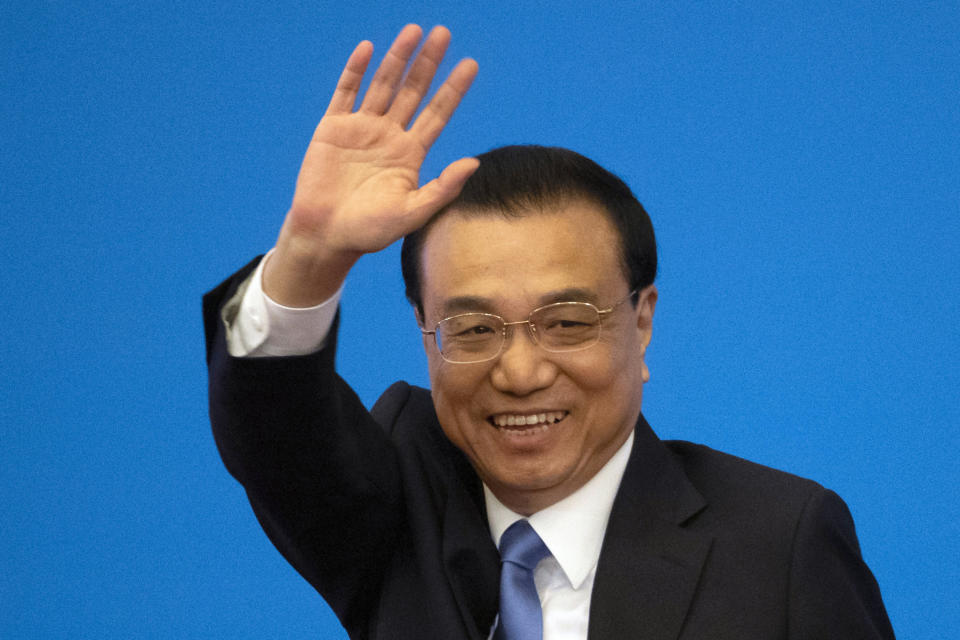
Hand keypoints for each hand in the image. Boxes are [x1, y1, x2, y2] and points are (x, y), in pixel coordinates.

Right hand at [265, 24, 478, 305]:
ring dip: (398, 58)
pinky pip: (346, 92)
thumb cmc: (370, 231)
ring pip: (383, 84)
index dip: (453, 89)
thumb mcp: (413, 213)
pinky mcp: (333, 128)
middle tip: (444, 33)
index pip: (438, 113)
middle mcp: (389, 136)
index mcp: (410, 154)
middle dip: (428, 63)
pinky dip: (356, 70)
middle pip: (414, 91)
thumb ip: (443, 188)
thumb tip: (473, 163)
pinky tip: (368, 49)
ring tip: (413, 31)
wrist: (326, 236)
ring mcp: (361, 128)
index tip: (470, 64)